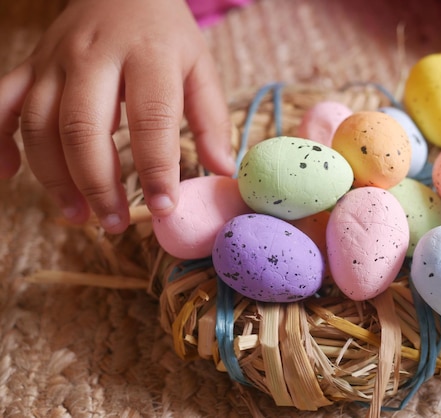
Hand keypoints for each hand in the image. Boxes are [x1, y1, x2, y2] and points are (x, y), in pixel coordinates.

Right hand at [0, 0, 233, 233]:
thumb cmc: (166, 34)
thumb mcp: (200, 67)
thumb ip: (211, 119)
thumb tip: (222, 170)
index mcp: (148, 56)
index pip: (150, 119)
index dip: (156, 169)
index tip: (164, 207)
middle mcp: (94, 56)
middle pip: (83, 128)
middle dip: (98, 184)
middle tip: (116, 223)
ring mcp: (55, 60)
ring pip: (39, 124)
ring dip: (54, 178)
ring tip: (79, 215)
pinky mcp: (31, 65)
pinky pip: (1, 103)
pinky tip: (8, 175)